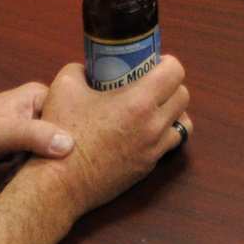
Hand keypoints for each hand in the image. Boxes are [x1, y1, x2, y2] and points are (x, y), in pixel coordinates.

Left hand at [0, 81, 73, 175]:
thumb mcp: (4, 133)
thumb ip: (38, 137)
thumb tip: (72, 145)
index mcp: (37, 97)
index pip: (70, 116)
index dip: (65, 138)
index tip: (52, 155)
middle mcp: (32, 112)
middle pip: (55, 140)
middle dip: (36, 158)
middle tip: (16, 163)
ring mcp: (21, 132)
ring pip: (39, 157)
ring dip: (20, 169)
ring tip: (0, 168)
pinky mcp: (9, 150)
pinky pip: (24, 166)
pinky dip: (11, 173)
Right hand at [22, 58, 190, 222]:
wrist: (60, 181)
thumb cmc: (63, 131)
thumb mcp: (65, 87)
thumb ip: (80, 70)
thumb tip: (88, 69)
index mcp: (139, 101)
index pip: (175, 73)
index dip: (168, 62)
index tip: (156, 62)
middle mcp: (154, 126)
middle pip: (183, 96)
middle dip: (172, 85)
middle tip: (153, 82)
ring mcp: (153, 149)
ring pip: (183, 124)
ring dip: (173, 111)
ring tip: (155, 107)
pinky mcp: (147, 168)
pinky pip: (168, 145)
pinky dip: (163, 133)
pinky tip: (144, 130)